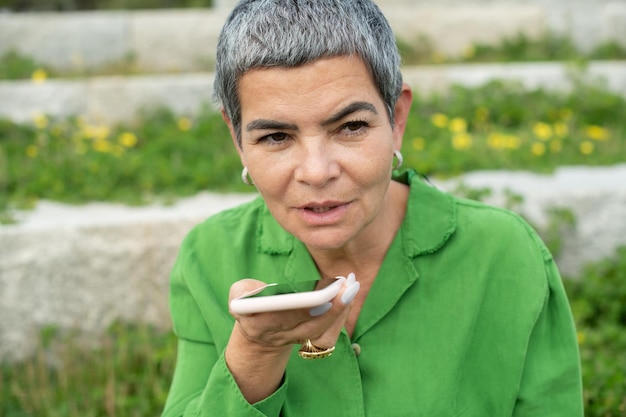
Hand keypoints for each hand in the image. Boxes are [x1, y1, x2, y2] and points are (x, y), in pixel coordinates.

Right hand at [228, 273, 358, 349]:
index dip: (301, 307)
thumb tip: (261, 291)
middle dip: (329, 305)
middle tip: (345, 285)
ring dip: (339, 310)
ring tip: (351, 287)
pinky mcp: (308, 341)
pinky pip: (328, 334)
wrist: (258, 331)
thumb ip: (242, 290)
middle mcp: (277, 336)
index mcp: (257, 324)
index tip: (319, 293)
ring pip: (321, 330)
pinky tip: (348, 296)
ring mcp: (294, 340)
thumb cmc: (249, 302)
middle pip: (307, 324)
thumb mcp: (238, 294)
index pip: (281, 317)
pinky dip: (340, 316)